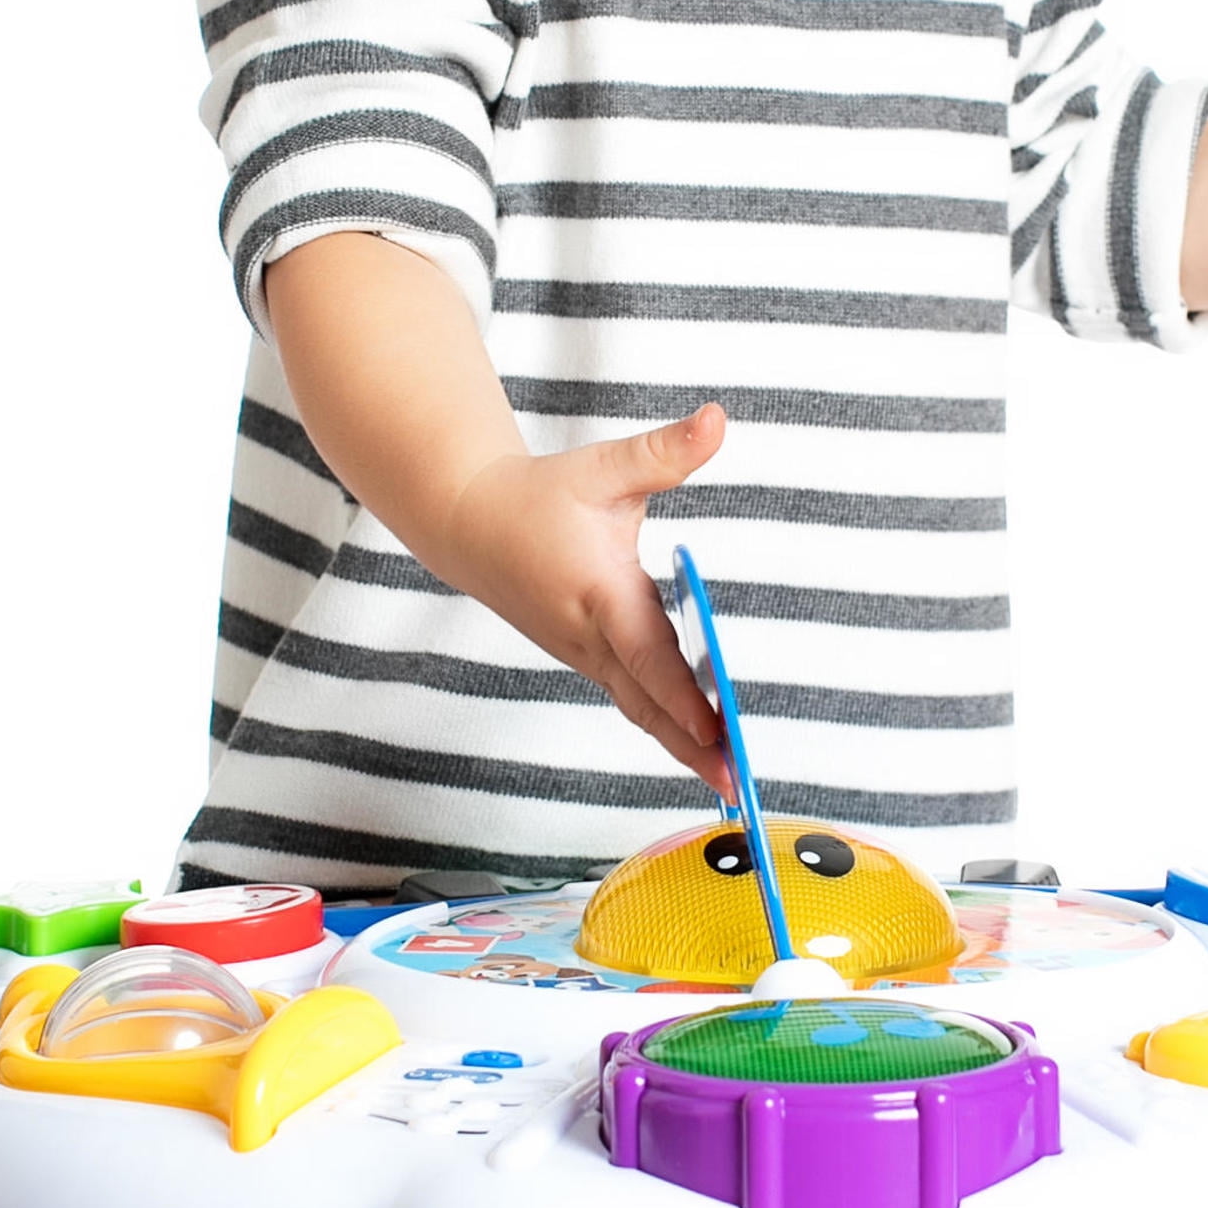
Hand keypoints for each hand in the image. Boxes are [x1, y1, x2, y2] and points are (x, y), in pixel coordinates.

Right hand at [436, 408, 733, 795]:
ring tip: (728, 782)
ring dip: (683, 747)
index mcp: (600, 594)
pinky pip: (633, 701)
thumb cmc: (539, 497)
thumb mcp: (604, 468)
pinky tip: (701, 748)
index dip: (683, 696)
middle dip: (692, 747)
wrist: (471, 526)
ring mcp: (587, 656)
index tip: (717, 729)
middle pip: (648, 705)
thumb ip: (664, 451)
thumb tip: (716, 420)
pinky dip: (666, 727)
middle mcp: (592, 637)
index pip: (649, 655)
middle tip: (736, 787)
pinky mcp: (589, 660)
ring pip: (641, 711)